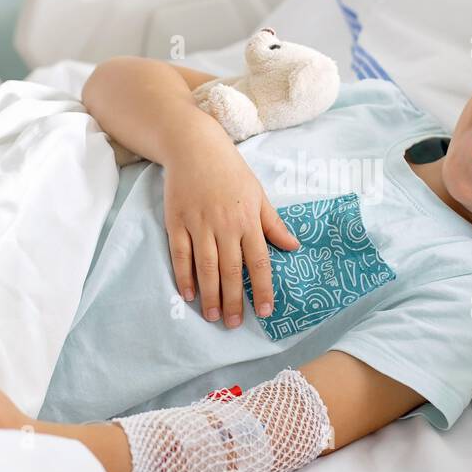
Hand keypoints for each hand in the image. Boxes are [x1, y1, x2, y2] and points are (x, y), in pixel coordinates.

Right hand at [163, 138, 299, 327]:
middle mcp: (224, 225)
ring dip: (210, 294)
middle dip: (233, 300)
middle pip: (231, 270)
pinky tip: (189, 295)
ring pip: (206, 266)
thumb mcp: (258, 194)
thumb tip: (294, 247)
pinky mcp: (176, 222)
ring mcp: (199, 224)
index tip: (265, 310)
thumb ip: (273, 224)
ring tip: (212, 316)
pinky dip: (184, 276)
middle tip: (234, 324)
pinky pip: (180, 254)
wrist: (195, 147)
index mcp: (248, 220)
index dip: (262, 288)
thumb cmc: (231, 171)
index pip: (259, 261)